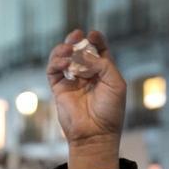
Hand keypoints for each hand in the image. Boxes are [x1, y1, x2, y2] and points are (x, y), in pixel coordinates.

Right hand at [46, 29, 126, 168]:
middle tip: (76, 35)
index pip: (97, 50)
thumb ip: (103, 64)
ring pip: (63, 58)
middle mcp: (86, 74)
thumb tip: (83, 53)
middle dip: (77, 40)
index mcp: (103, 71)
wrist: (95, 133)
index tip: (93, 34)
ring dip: (64, 49)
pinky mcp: (59, 89)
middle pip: (79, 50)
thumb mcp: (115, 83)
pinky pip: (53, 70)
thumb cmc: (110, 110)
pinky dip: (56, 62)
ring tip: (68, 49)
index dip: (95, 39)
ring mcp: (71, 81)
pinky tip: (64, 63)